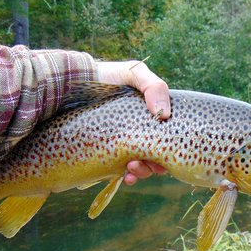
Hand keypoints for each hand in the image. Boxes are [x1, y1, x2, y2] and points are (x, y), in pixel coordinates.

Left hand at [96, 60, 169, 184]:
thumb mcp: (135, 73)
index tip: (166, 156)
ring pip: (142, 166)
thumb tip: (164, 115)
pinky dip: (128, 176)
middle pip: (158, 157)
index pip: (169, 139)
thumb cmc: (111, 76)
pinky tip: (126, 177)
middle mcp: (143, 134)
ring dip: (142, 171)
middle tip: (146, 163)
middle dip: (155, 165)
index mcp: (154, 119)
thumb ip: (154, 87)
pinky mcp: (110, 152)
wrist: (79, 81)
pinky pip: (122, 171)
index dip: (170, 151)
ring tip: (132, 167)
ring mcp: (126, 144)